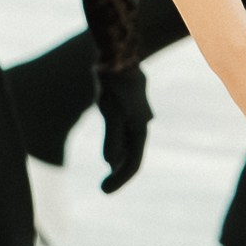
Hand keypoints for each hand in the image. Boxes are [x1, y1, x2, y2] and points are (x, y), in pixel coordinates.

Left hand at [94, 63, 151, 192]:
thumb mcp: (110, 110)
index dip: (119, 180)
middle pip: (133, 155)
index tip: (103, 191)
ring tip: (108, 174)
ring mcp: (136, 117)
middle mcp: (141, 124)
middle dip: (120, 173)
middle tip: (104, 187)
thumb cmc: (114, 83)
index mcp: (140, 128)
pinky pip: (125, 134)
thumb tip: (109, 162)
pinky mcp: (129, 109)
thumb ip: (111, 136)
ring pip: (130, 145)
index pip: (132, 163)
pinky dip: (118, 146)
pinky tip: (111, 153)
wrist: (118, 54)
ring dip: (120, 161)